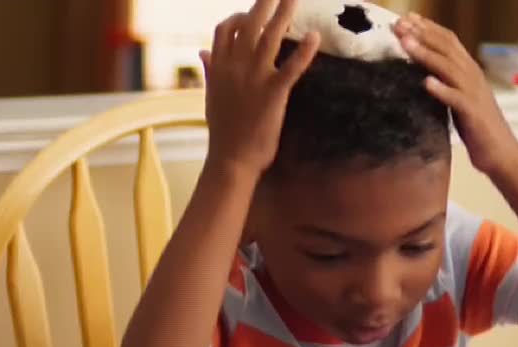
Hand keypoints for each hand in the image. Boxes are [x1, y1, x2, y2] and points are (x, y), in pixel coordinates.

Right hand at [200, 0, 320, 175]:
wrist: (231, 159)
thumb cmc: (223, 132)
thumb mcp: (211, 96)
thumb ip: (210, 70)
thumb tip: (202, 51)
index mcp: (219, 67)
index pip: (225, 29)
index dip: (238, 16)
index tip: (251, 13)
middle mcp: (235, 66)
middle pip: (249, 24)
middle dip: (264, 3)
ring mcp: (254, 78)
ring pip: (270, 37)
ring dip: (284, 14)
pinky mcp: (273, 93)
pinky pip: (291, 67)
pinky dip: (304, 51)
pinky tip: (315, 37)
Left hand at [393, 13, 517, 176]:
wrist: (501, 153)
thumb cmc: (477, 127)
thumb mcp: (459, 98)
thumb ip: (447, 82)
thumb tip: (422, 71)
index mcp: (469, 71)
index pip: (448, 41)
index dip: (427, 28)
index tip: (405, 19)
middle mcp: (473, 76)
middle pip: (446, 48)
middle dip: (421, 34)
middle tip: (399, 24)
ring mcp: (474, 94)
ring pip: (449, 68)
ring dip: (426, 55)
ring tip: (405, 44)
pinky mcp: (473, 114)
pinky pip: (456, 99)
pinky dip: (442, 89)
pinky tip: (426, 82)